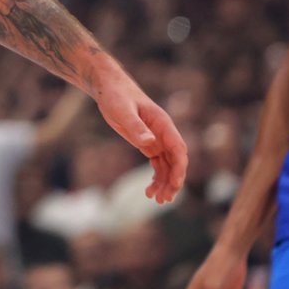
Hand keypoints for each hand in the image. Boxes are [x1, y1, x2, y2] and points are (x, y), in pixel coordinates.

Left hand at [91, 73, 187, 202]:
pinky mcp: (147, 144)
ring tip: (157, 200)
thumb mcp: (123, 111)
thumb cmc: (116, 96)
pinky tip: (149, 191)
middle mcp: (163, 133)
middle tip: (164, 199)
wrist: (108, 88)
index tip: (175, 184)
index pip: (178, 149)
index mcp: (163, 124)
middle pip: (176, 161)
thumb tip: (150, 143)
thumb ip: (137, 127)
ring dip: (165, 183)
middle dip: (173, 181)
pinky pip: (158, 164)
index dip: (180, 168)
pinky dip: (156, 178)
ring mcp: (157, 139)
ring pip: (168, 166)